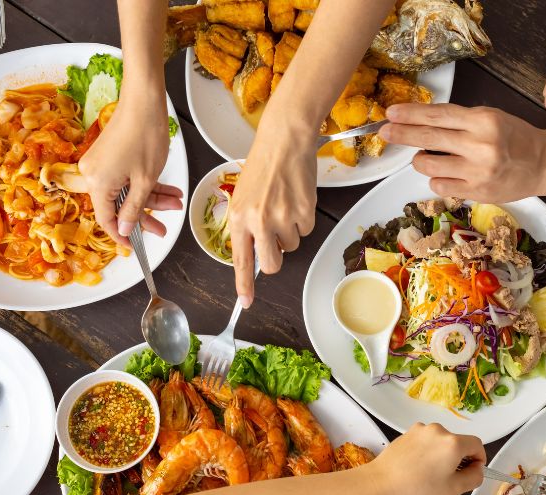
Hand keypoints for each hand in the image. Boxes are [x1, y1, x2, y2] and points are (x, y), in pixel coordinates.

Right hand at [78, 96, 182, 246]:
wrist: (144, 101)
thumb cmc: (146, 136)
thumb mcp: (145, 180)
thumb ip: (134, 207)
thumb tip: (123, 228)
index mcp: (97, 184)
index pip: (107, 219)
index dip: (123, 234)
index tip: (136, 245)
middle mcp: (92, 174)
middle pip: (118, 204)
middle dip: (145, 214)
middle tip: (164, 225)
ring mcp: (99, 163)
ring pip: (125, 190)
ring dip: (150, 197)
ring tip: (175, 201)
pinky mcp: (107, 155)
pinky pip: (125, 177)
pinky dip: (144, 183)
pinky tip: (168, 189)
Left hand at [227, 126, 316, 306]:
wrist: (284, 142)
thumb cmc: (263, 166)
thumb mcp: (243, 197)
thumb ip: (246, 226)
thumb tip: (256, 252)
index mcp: (238, 218)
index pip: (241, 260)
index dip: (244, 285)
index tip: (246, 302)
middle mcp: (259, 222)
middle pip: (271, 264)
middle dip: (275, 258)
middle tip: (276, 239)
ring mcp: (283, 218)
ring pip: (291, 245)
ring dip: (290, 231)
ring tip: (284, 204)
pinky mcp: (304, 212)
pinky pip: (306, 230)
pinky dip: (303, 218)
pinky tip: (296, 199)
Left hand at [366, 422, 484, 494]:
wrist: (381, 483)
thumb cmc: (418, 488)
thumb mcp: (454, 488)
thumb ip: (475, 477)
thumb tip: (477, 469)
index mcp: (453, 442)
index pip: (477, 444)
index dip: (478, 459)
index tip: (471, 471)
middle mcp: (439, 430)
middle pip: (459, 442)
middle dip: (458, 458)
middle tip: (448, 478)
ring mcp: (422, 429)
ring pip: (442, 441)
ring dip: (442, 454)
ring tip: (429, 473)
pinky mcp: (409, 431)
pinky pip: (427, 440)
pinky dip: (428, 450)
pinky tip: (417, 466)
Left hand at [379, 103, 545, 201]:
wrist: (544, 164)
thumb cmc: (516, 138)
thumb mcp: (490, 118)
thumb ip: (459, 120)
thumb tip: (420, 121)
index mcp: (483, 121)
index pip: (438, 115)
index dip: (411, 114)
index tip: (391, 113)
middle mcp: (480, 146)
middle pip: (428, 138)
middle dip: (402, 134)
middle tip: (385, 132)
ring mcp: (478, 172)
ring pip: (428, 165)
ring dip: (421, 160)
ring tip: (427, 157)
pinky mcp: (477, 192)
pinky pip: (439, 186)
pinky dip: (436, 178)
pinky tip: (445, 173)